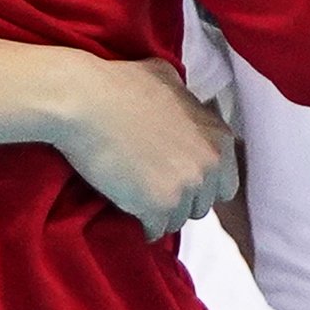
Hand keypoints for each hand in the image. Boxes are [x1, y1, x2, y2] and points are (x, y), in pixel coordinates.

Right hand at [33, 50, 235, 235]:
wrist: (83, 100)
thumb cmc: (118, 84)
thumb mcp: (166, 78)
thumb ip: (186, 98)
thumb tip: (184, 98)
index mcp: (219, 137)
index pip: (225, 185)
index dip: (199, 184)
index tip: (176, 178)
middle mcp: (209, 164)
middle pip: (201, 205)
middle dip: (179, 199)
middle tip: (150, 185)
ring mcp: (186, 187)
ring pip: (177, 221)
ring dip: (158, 214)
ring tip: (134, 194)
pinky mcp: (158, 207)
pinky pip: (155, 232)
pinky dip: (140, 224)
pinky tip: (124, 206)